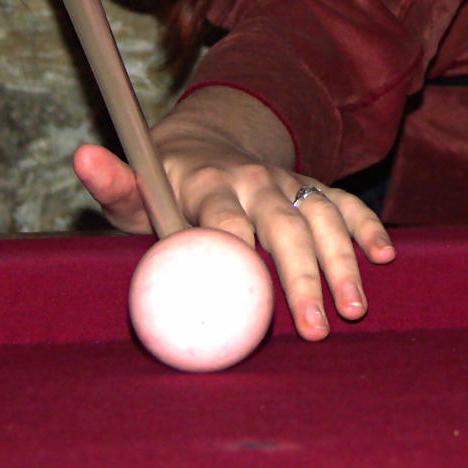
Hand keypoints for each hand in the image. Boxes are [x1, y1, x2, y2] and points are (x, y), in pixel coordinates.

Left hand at [73, 108, 394, 341]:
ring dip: (343, 263)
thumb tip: (82, 156)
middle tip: (312, 326)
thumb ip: (113, 181)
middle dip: (301, 276)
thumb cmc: (163, 182)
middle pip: (283, 226)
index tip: (245, 265)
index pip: (222, 209)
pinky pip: (346, 204)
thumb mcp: (133, 188)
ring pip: (323, 219)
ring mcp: (289, 183)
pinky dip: (368, 227)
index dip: (233, 233)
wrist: (207, 140)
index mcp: (208, 182)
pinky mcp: (313, 188)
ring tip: (354, 309)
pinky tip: (385, 257)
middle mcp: (255, 179)